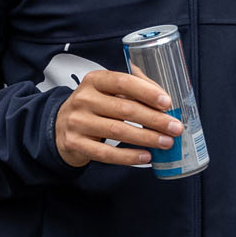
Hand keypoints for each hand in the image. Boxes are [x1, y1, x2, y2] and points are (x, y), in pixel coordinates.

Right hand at [53, 69, 179, 167]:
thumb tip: (164, 97)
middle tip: (175, 128)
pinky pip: (106, 153)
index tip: (167, 102)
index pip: (123, 82)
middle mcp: (83, 99)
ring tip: (166, 143)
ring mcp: (77, 122)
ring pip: (118, 131)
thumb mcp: (106, 90)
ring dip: (146, 138)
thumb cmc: (94, 106)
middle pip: (124, 109)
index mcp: (94, 80)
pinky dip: (128, 156)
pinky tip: (146, 156)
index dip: (146, 92)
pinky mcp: (75, 143)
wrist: (60, 126)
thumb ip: (133, 86)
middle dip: (154, 119)